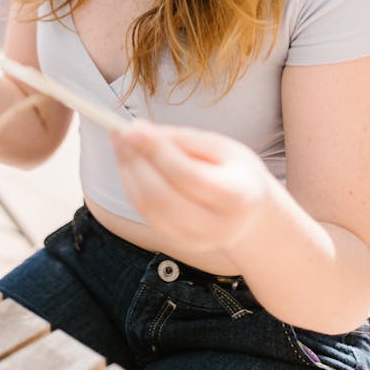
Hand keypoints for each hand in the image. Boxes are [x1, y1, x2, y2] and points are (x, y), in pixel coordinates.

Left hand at [111, 121, 272, 259]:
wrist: (249, 214)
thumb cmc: (233, 171)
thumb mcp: (222, 147)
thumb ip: (184, 140)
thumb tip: (140, 131)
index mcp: (238, 197)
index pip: (188, 175)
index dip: (157, 151)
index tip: (133, 127)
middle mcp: (218, 227)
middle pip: (162, 197)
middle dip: (135, 162)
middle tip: (119, 132)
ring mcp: (196, 240)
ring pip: (148, 207)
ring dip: (128, 172)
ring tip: (121, 143)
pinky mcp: (177, 242)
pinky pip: (145, 213)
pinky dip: (131, 185)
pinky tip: (129, 163)